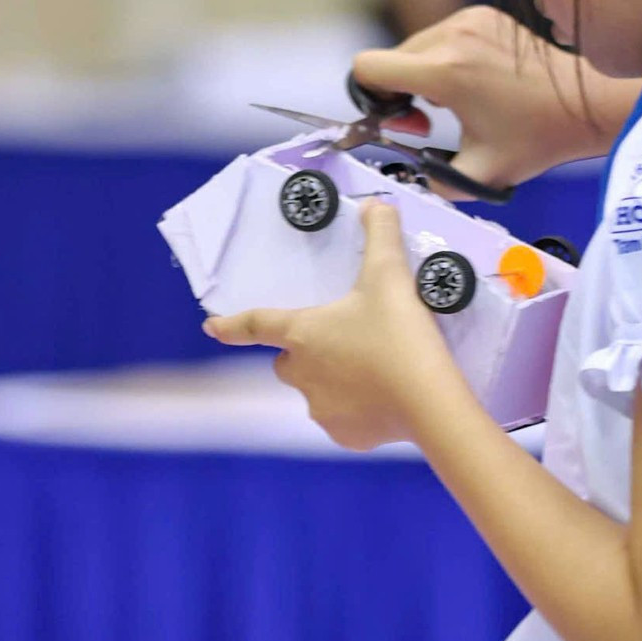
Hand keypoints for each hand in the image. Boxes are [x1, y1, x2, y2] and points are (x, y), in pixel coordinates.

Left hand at [205, 202, 462, 450]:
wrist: (429, 400)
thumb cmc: (399, 334)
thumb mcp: (391, 276)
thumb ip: (381, 235)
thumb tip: (377, 204)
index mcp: (302, 334)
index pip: (255, 325)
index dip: (230, 325)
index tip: (211, 327)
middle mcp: (301, 374)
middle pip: (290, 361)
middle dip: (308, 354)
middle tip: (349, 341)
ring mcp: (321, 409)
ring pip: (317, 392)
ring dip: (335, 382)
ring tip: (376, 370)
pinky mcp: (345, 436)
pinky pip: (343, 420)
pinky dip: (358, 410)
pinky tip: (386, 398)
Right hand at [352, 6, 634, 190]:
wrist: (586, 104)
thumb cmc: (537, 138)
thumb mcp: (478, 175)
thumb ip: (433, 181)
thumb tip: (414, 173)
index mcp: (445, 71)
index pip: (367, 66)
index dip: (371, 96)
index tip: (401, 117)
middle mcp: (453, 34)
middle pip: (390, 58)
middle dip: (399, 91)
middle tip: (430, 119)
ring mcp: (470, 18)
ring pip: (413, 46)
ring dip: (421, 75)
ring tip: (453, 102)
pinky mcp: (484, 14)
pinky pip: (441, 35)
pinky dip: (444, 59)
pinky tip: (472, 82)